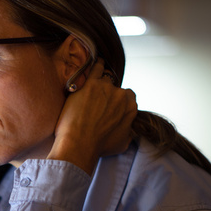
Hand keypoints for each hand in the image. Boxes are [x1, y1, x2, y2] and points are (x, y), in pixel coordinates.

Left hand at [48, 59, 137, 174]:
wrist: (80, 144)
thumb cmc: (99, 146)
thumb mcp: (122, 143)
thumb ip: (128, 132)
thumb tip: (129, 130)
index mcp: (131, 107)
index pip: (129, 96)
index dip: (119, 101)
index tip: (111, 106)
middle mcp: (120, 95)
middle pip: (115, 88)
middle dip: (107, 94)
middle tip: (96, 103)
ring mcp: (105, 87)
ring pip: (105, 79)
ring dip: (100, 82)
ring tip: (93, 86)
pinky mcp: (90, 83)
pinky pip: (95, 68)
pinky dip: (96, 65)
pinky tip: (95, 64)